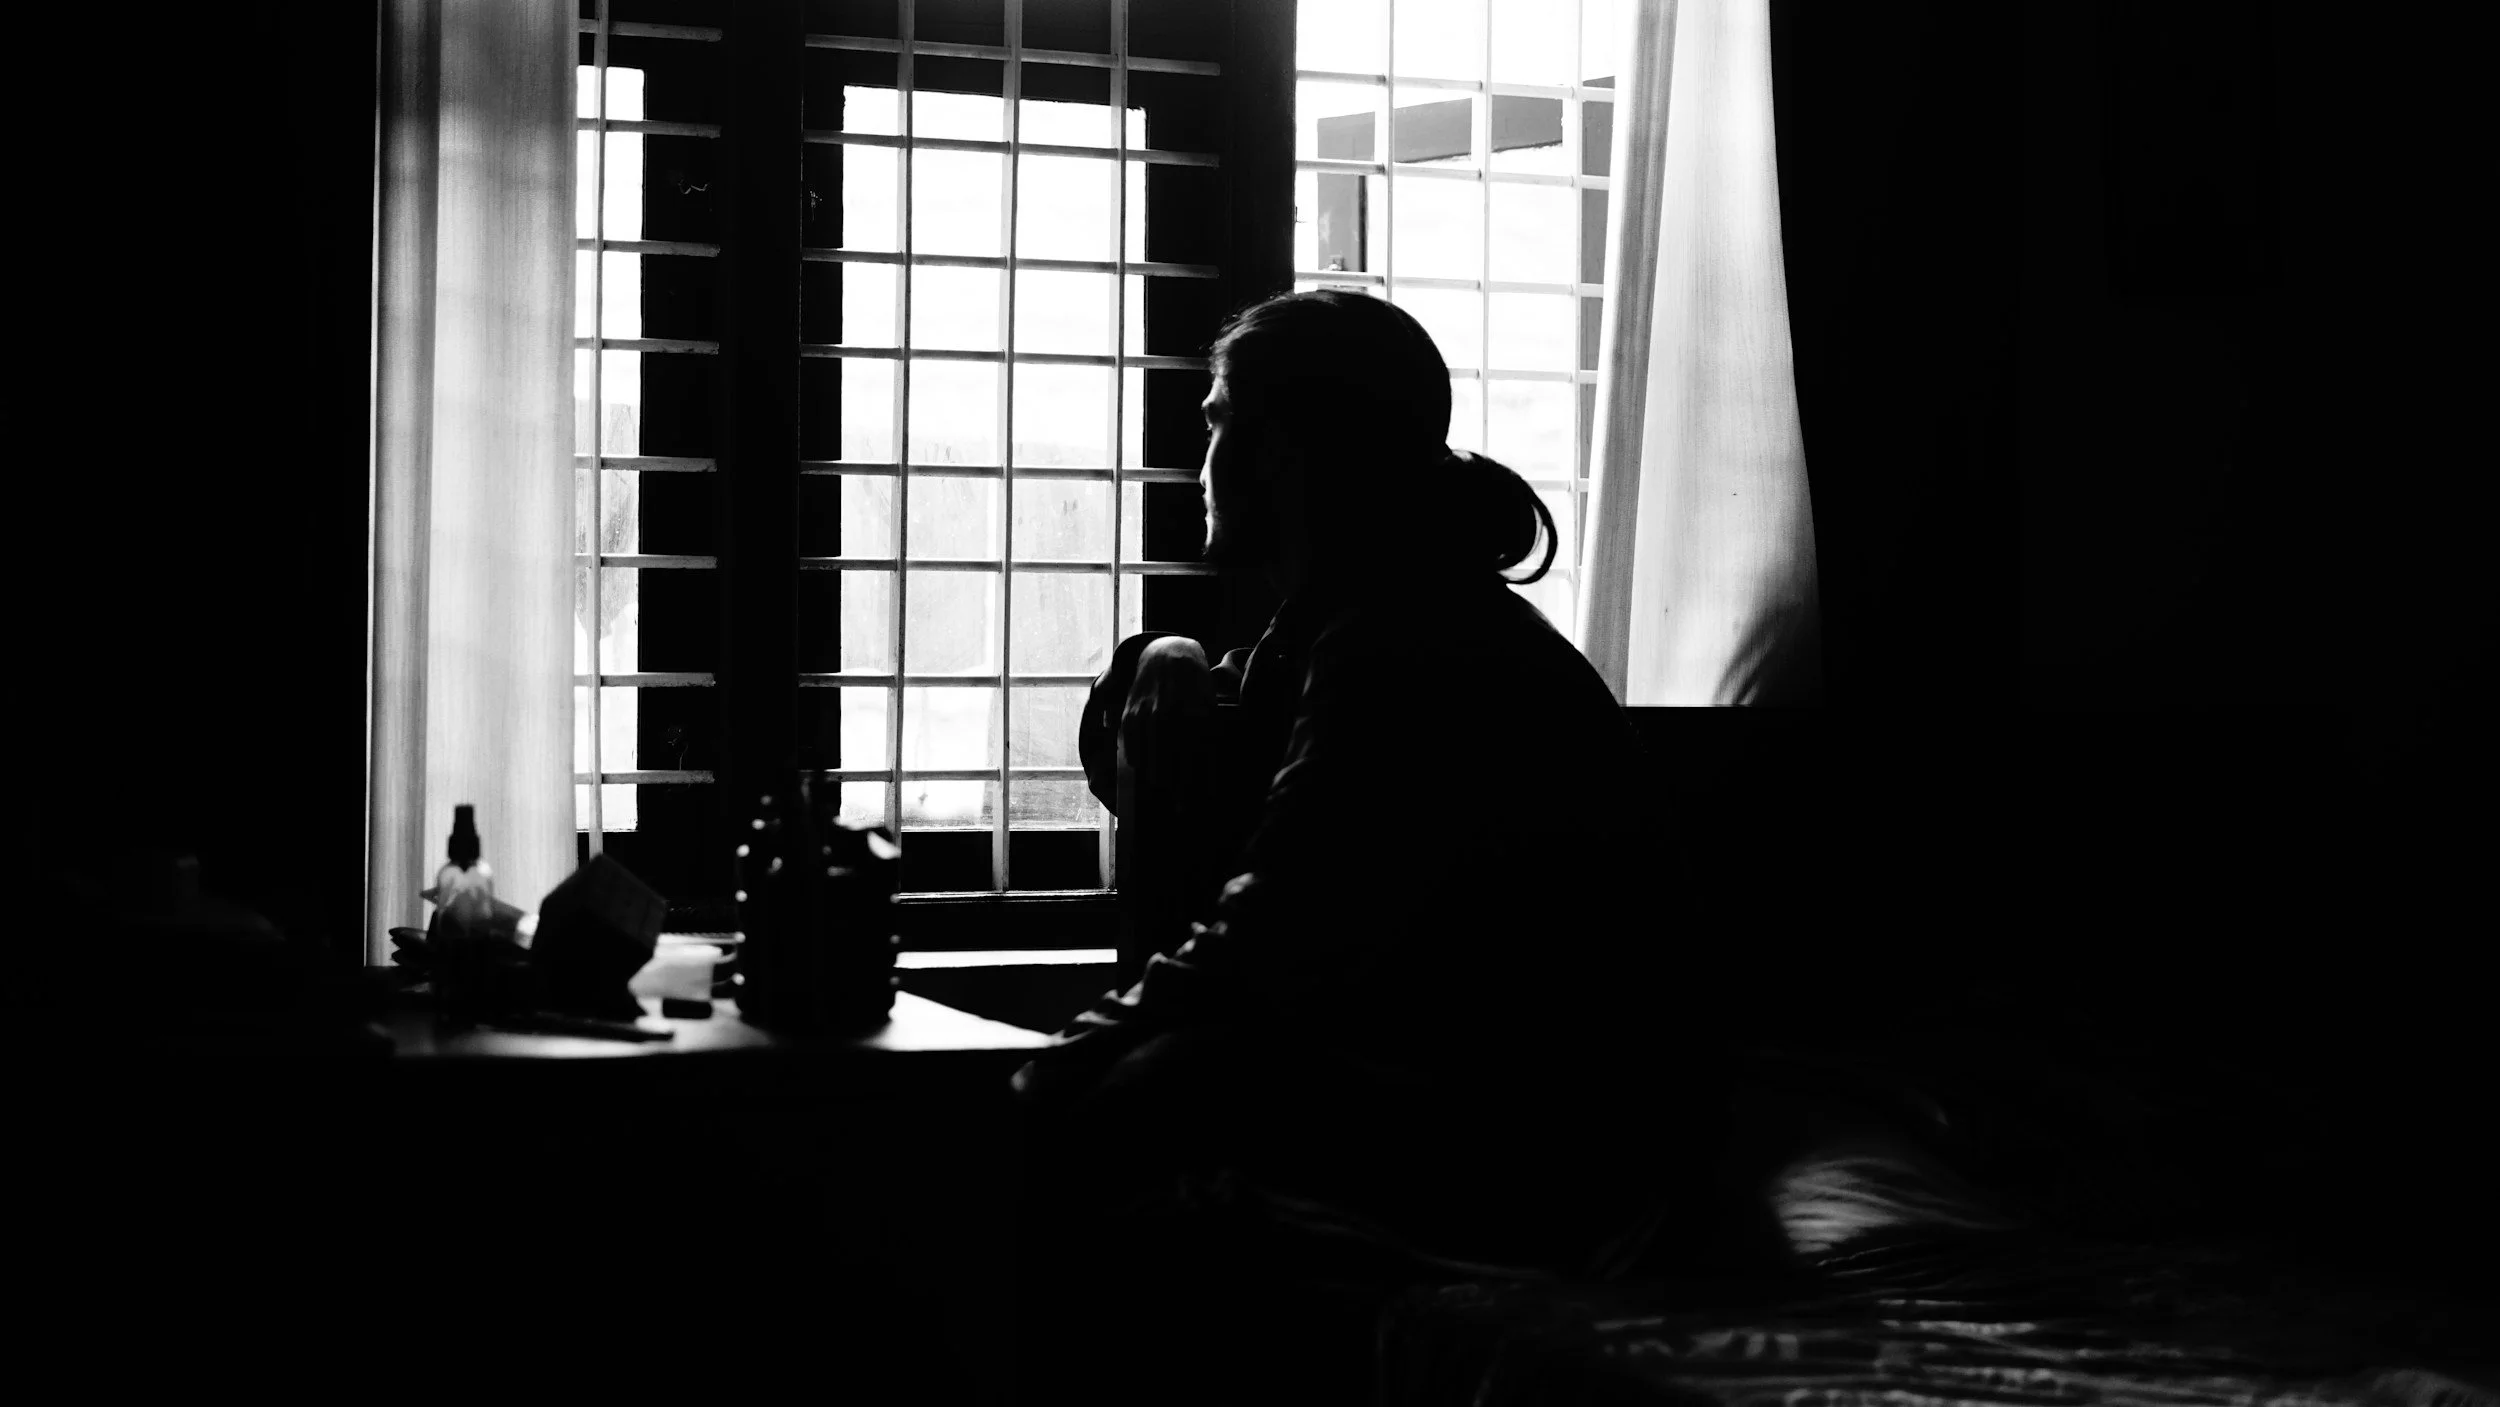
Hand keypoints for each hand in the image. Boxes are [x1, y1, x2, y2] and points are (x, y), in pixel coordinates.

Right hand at [1120, 637, 1213, 805]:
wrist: (1170, 655)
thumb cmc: (1195, 687)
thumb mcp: (1209, 707)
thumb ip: (1208, 738)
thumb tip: (1209, 776)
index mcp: (1198, 716)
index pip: (1199, 760)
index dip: (1199, 785)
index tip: (1202, 804)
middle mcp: (1173, 716)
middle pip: (1175, 764)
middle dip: (1179, 790)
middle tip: (1182, 810)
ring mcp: (1150, 715)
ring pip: (1152, 758)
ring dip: (1158, 779)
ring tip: (1163, 792)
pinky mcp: (1132, 713)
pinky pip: (1133, 746)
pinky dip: (1138, 762)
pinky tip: (1143, 771)